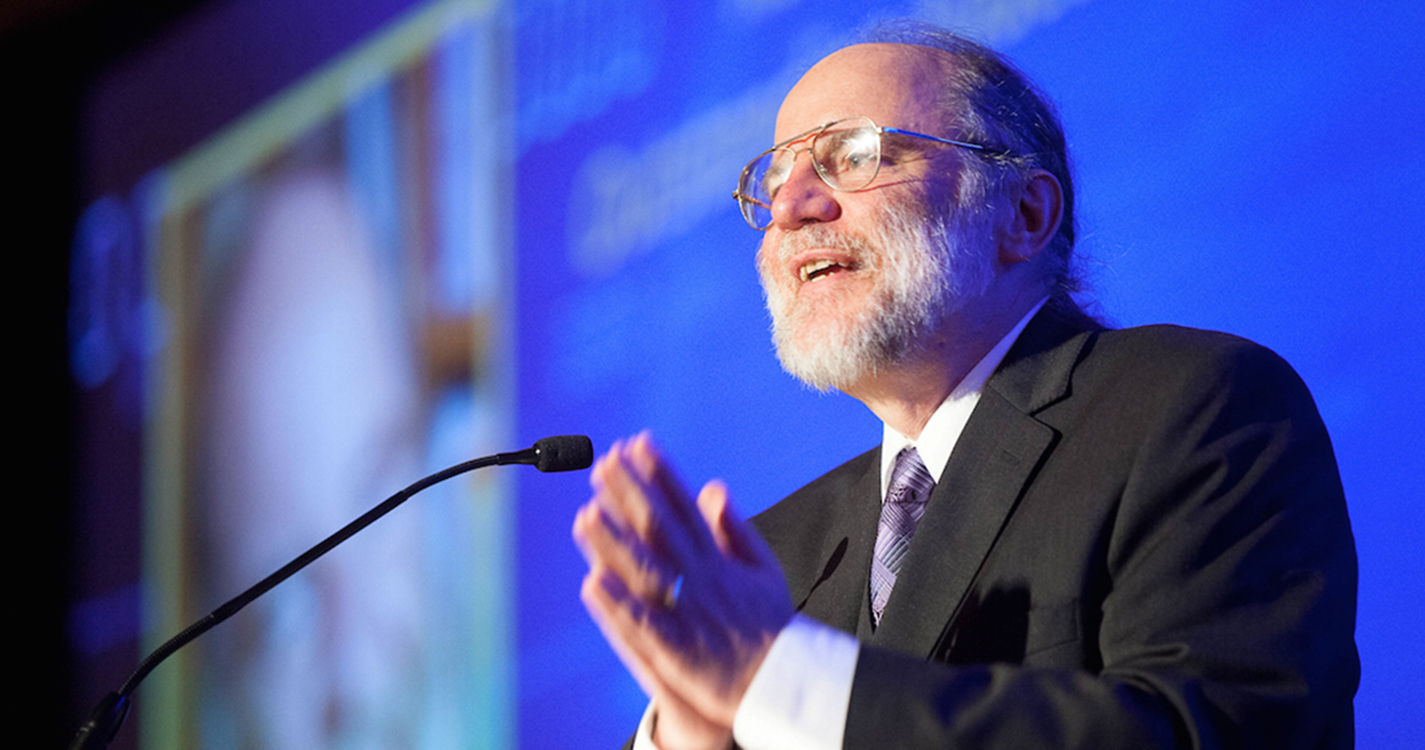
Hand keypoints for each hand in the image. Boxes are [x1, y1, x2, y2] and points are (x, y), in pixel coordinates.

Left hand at [573, 433, 792, 735]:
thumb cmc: (770, 625)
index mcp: (719, 559)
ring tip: (586, 512)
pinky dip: (619, 603)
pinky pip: (642, 623)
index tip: (640, 443)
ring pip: (645, 569)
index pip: (685, 506)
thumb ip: (733, 528)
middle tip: (604, 462)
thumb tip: (712, 486)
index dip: (660, 473)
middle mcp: (701, 578)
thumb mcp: (762, 567)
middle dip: (631, 493)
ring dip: (615, 541)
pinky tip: (592, 581)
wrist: (784, 682)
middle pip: (660, 528)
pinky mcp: (677, 648)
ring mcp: (688, 611)